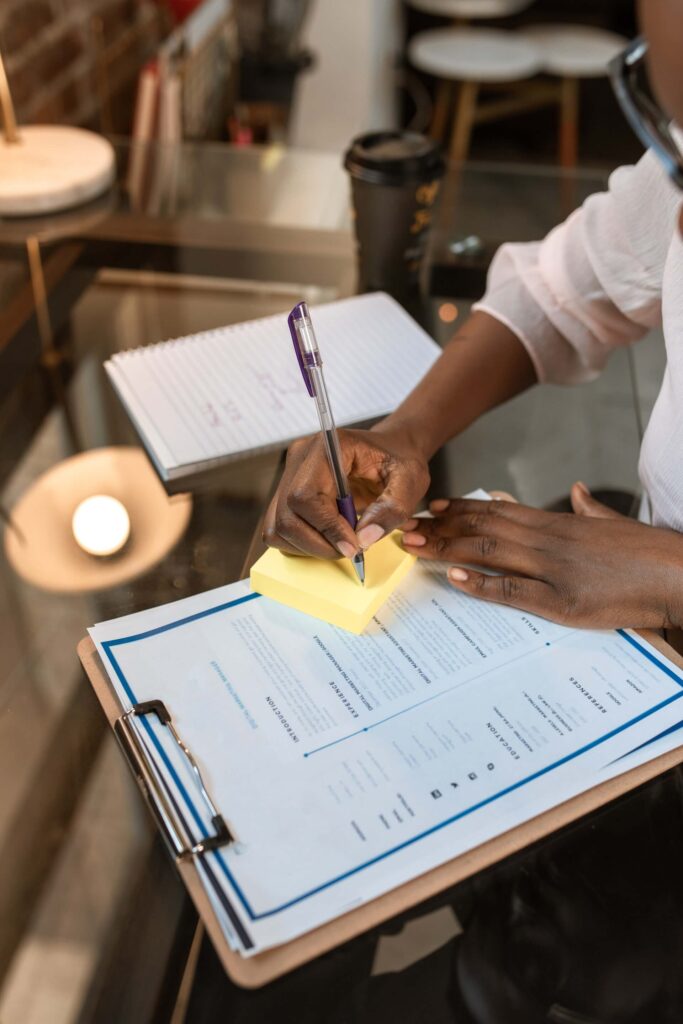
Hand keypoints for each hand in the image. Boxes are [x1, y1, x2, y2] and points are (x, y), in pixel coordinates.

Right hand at [262, 426, 429, 559]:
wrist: (390, 450)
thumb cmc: (399, 459)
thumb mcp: (410, 481)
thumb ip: (391, 509)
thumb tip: (364, 539)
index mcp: (329, 447)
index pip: (306, 494)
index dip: (326, 527)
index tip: (353, 545)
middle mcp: (301, 458)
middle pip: (287, 514)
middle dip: (319, 542)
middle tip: (352, 548)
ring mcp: (290, 474)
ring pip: (279, 526)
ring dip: (309, 546)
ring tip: (342, 541)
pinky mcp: (287, 492)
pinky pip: (279, 528)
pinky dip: (301, 543)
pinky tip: (328, 537)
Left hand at [400, 483, 682, 629]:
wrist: (678, 573)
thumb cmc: (648, 552)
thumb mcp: (613, 523)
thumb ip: (589, 508)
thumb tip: (578, 492)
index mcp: (558, 523)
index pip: (499, 510)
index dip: (462, 507)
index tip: (433, 506)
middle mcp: (548, 540)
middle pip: (484, 527)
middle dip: (441, 527)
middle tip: (405, 526)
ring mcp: (553, 569)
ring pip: (490, 552)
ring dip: (448, 548)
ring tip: (416, 546)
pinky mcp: (562, 601)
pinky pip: (513, 591)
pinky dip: (481, 584)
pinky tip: (455, 579)